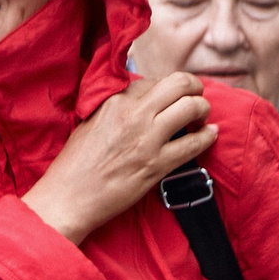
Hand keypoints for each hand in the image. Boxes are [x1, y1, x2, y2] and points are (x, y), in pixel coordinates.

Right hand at [22, 73, 215, 245]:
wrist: (69, 197)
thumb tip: (139, 101)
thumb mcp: (91, 122)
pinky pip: (194, 144)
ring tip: (201, 118)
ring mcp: (148, 140)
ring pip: (192, 108)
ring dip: (203, 110)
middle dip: (195, 87)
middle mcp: (134, 115)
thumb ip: (116, 108)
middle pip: (180, 84)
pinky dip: (207, 136)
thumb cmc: (75, 164)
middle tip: (196, 98)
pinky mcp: (157, 165)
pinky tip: (210, 134)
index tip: (170, 98)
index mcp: (115, 102)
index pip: (154, 81)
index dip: (166, 88)